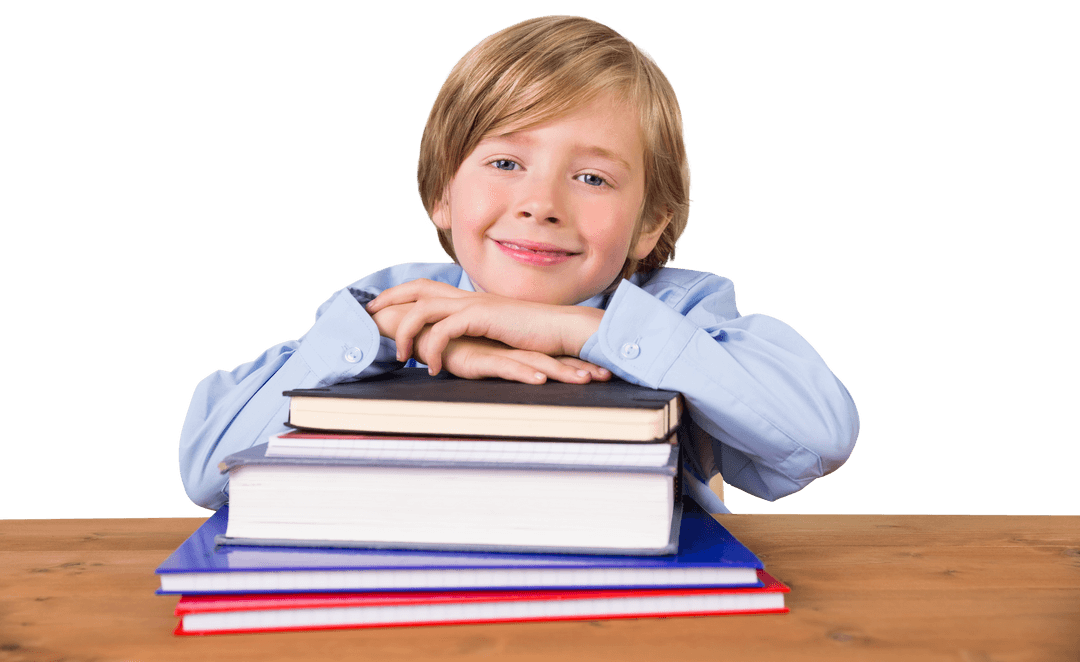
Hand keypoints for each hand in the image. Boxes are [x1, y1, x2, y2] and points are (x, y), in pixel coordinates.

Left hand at [367, 279, 603, 375]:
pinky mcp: (481, 317)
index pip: (425, 286)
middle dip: (389, 299)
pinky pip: (444, 330)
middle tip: (369, 316)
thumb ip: (477, 331)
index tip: (378, 306)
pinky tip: (435, 368)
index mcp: (469, 297)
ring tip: (400, 355)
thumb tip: (459, 342)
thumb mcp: (497, 331)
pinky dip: (434, 348)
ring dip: (405, 330)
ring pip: (423, 308)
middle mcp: (467, 295)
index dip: (399, 293)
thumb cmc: (534, 334)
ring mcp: (473, 304)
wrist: (561, 328)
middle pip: (416, 288)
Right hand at [435, 335, 609, 384]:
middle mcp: (513, 350)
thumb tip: (527, 375)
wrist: (423, 333)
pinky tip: (540, 379)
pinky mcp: (480, 359)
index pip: (554, 358)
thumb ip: (503, 364)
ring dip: (562, 372)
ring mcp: (499, 353)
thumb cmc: (453, 347)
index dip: (578, 365)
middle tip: (608, 375)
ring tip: (585, 380)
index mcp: (518, 351)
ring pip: (537, 364)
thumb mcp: (485, 359)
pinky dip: (524, 374)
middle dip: (581, 369)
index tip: (604, 373)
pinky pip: (506, 367)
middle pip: (554, 361)